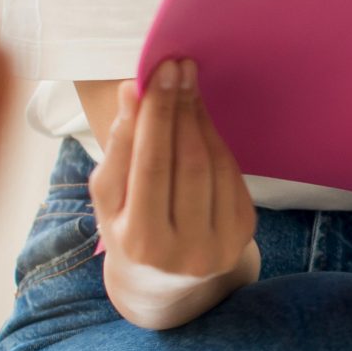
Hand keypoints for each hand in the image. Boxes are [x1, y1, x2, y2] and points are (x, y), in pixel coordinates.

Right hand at [91, 59, 257, 325]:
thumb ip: (118, 147)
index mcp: (140, 243)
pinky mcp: (243, 234)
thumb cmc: (126, 229)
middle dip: (181, 108)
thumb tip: (133, 91)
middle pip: (186, 162)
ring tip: (187, 85)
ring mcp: (220, 245)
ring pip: (212, 165)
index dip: (157, 114)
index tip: (159, 72)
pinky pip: (230, 175)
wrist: (164, 283)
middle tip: (178, 67)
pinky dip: (216, 141)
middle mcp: (184, 251)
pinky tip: (201, 118)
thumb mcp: (108, 197)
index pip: (150, 165)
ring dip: (200, 118)